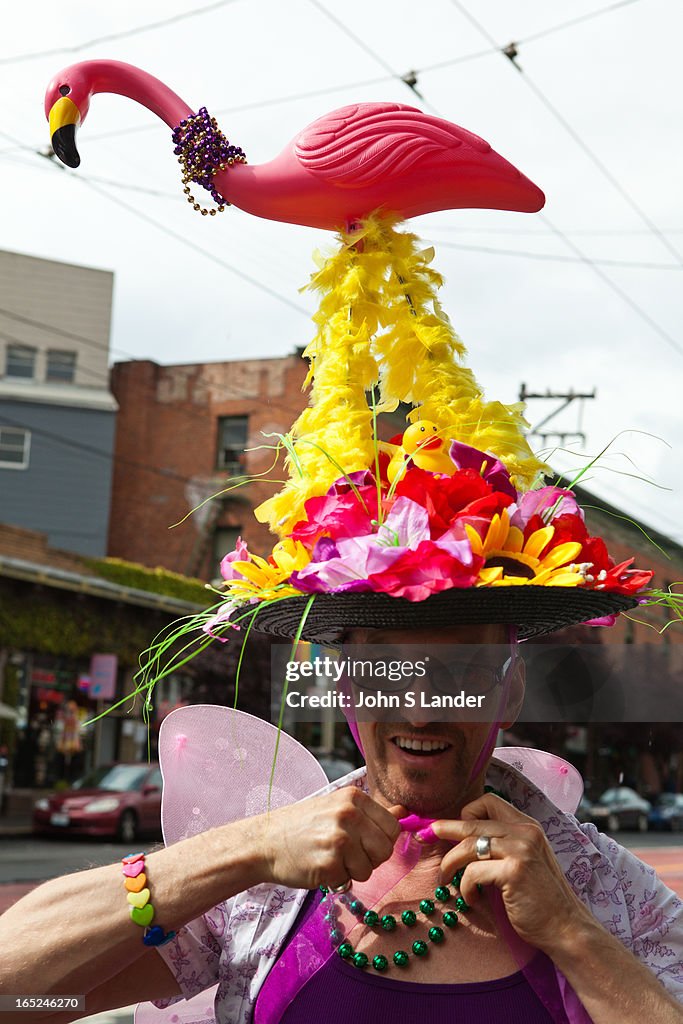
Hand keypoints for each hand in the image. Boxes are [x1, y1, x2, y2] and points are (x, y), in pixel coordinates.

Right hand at [257, 787, 404, 890]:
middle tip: (346, 854)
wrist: (266, 842)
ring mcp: (339, 838)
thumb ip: (372, 813)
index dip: (380, 841)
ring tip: (330, 858)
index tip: (362, 842)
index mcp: (354, 798)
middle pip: (385, 849)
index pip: (392, 827)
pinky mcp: (329, 863)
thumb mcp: (337, 808)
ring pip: (369, 869)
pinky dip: (336, 879)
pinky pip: (349, 881)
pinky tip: (319, 866)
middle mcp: (349, 814)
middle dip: (370, 858)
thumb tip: (404, 812)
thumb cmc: (303, 826)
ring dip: (352, 871)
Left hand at [432, 792, 592, 952]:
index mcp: (527, 825)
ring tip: (446, 878)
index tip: (454, 831)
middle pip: (472, 822)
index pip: (489, 801)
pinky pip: (473, 872)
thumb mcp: (525, 861)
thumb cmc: (541, 898)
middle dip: (445, 830)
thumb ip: (503, 846)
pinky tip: (471, 898)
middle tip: (426, 837)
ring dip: (451, 863)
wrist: (566, 928)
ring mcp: (520, 850)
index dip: (467, 813)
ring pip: (469, 845)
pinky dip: (465, 886)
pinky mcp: (514, 872)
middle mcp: (525, 832)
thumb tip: (464, 841)